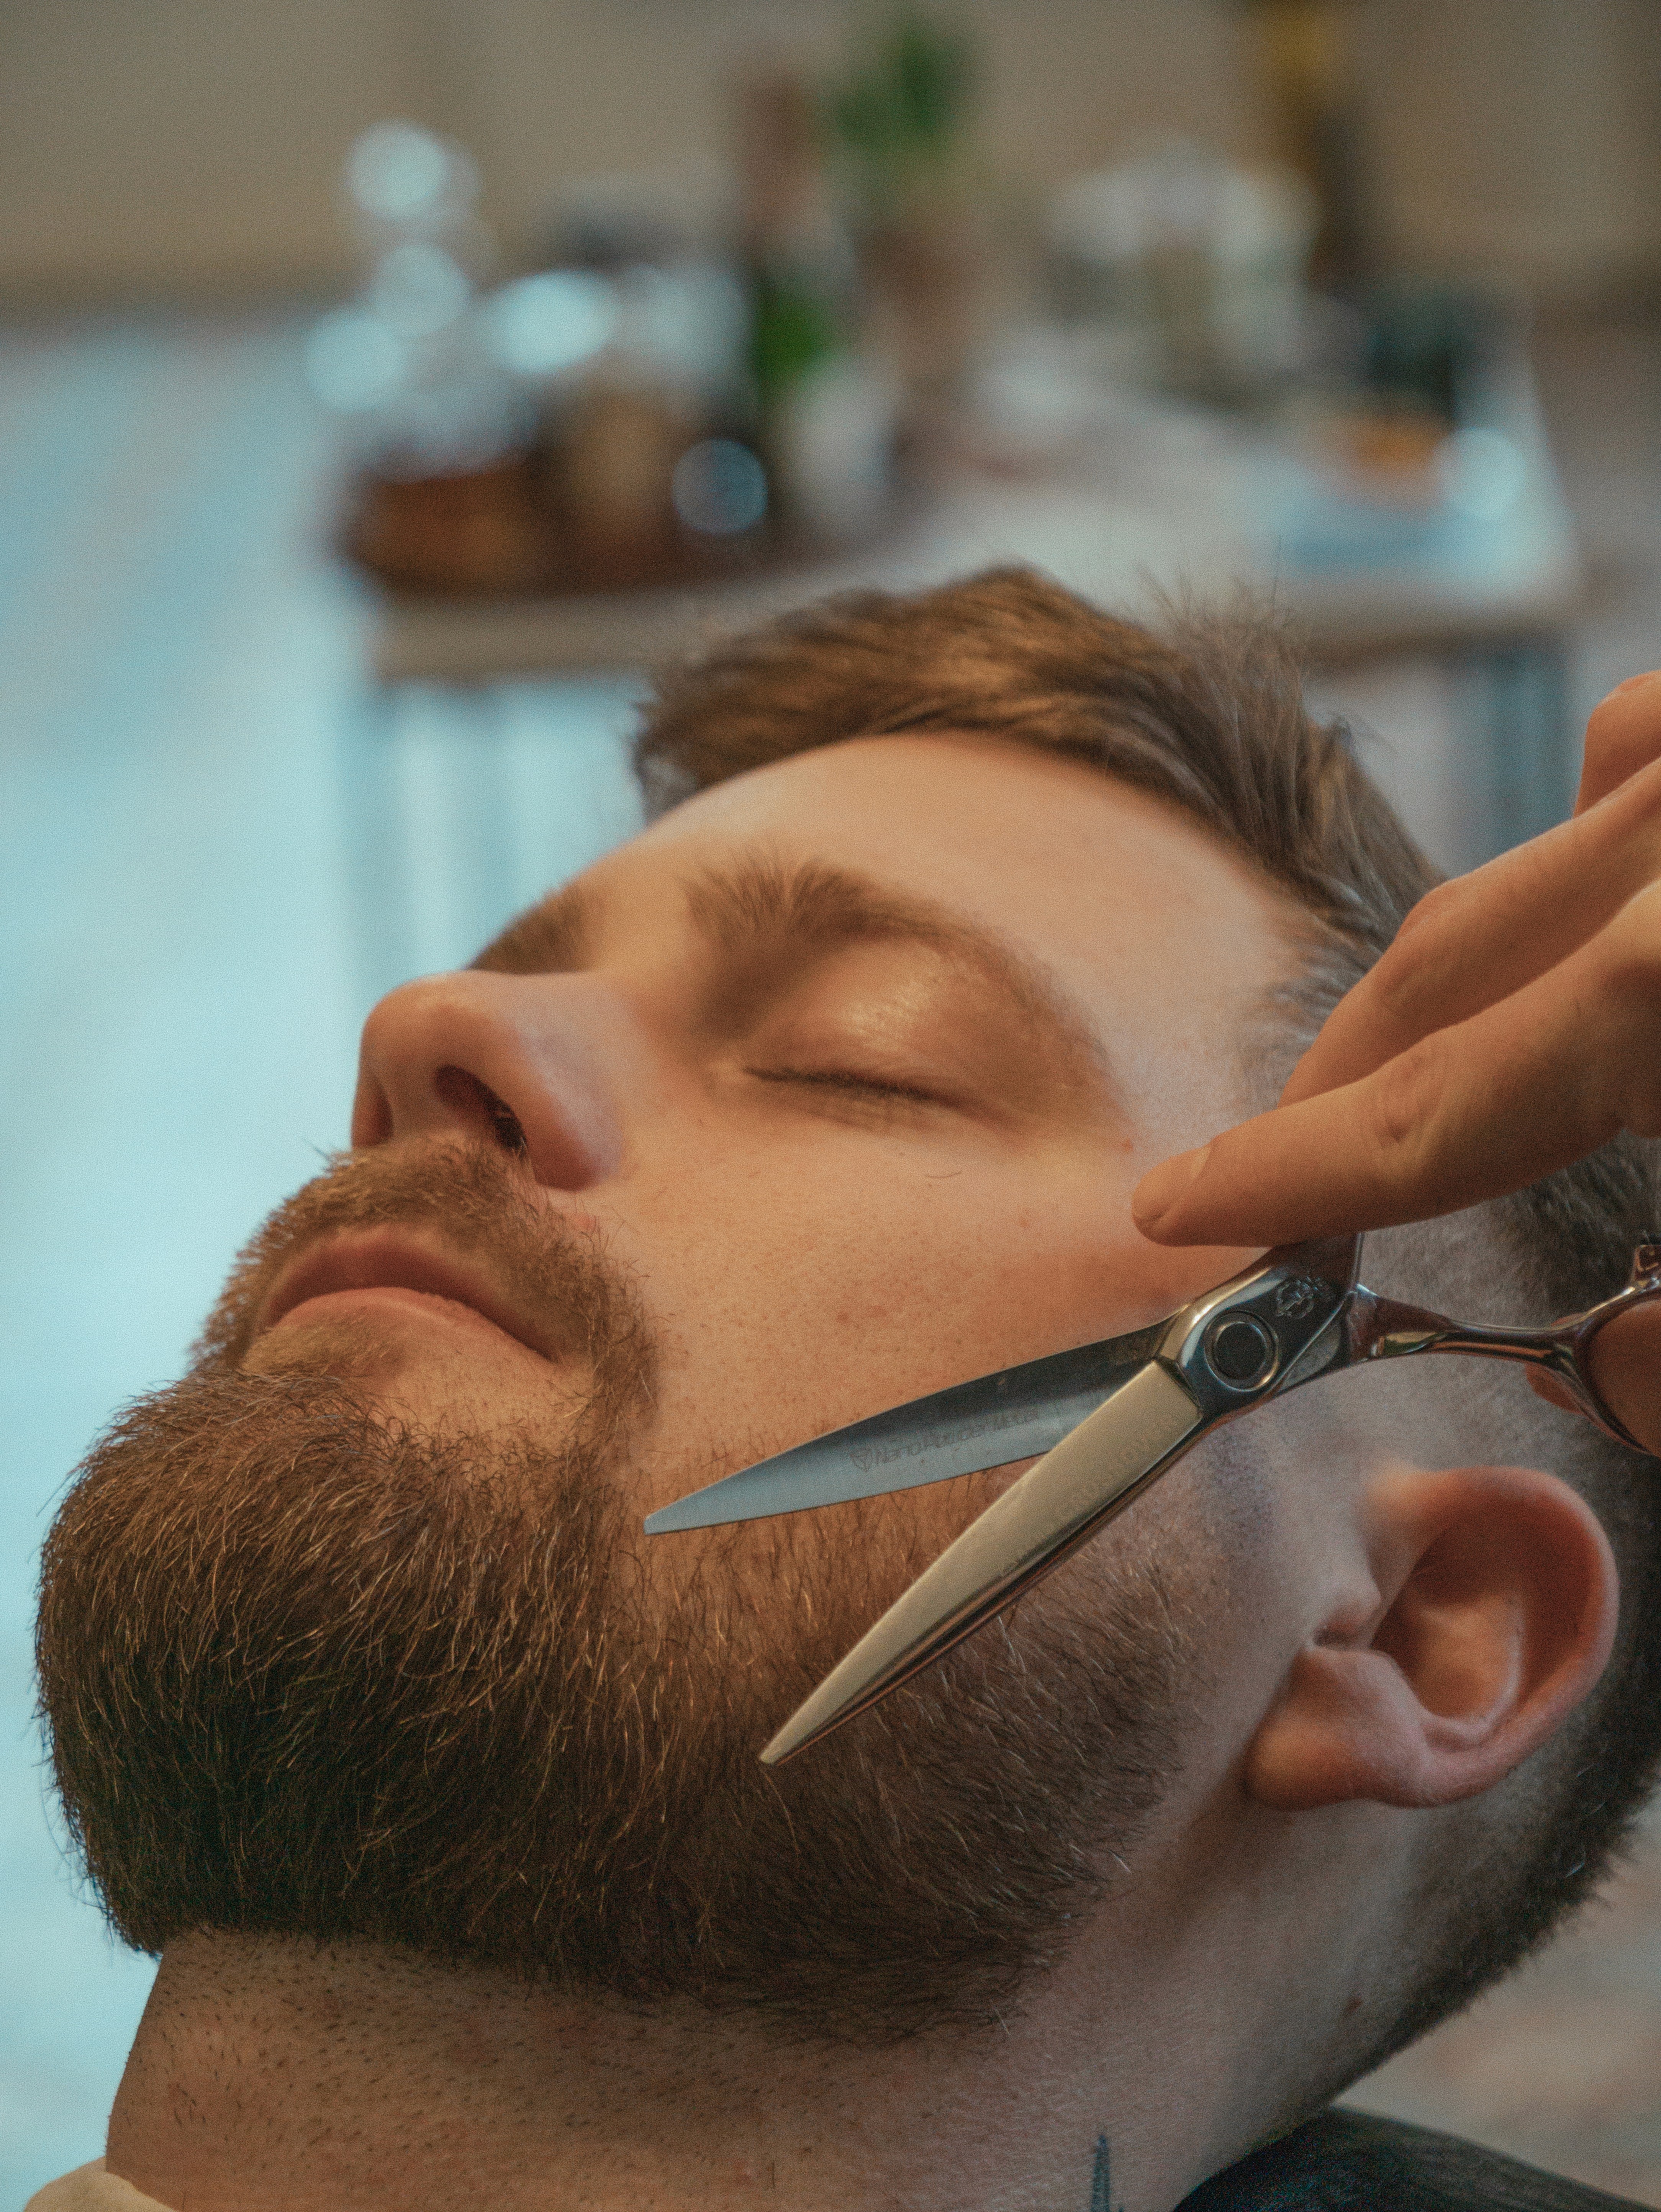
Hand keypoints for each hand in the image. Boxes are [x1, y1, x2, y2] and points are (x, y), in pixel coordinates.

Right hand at [1132, 671, 1660, 1451]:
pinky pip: (1651, 751)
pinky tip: (1604, 851)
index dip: (1286, 1176)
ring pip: (1555, 825)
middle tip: (1268, 1170)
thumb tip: (1615, 1374)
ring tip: (1427, 1045)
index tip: (1178, 1211)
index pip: (1430, 1109)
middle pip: (1449, 964)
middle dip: (1342, 1075)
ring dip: (1477, 947)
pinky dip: (1609, 811)